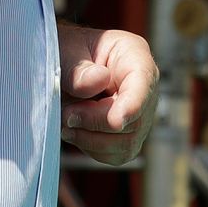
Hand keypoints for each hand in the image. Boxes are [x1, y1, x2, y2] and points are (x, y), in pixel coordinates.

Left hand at [58, 21, 158, 164]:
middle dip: (96, 123)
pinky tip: (75, 131)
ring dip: (92, 139)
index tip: (116, 121)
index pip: (143, 82)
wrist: (62, 65)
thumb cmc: (67, 53)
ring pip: (127, 143)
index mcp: (133, 55)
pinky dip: (93, 148)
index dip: (132, 105)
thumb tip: (99, 81)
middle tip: (67, 113)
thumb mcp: (65, 51)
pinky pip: (117, 155)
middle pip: (135, 119)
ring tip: (67, 122)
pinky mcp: (128, 136)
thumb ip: (78, 69)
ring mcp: (140, 113)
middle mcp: (144, 86)